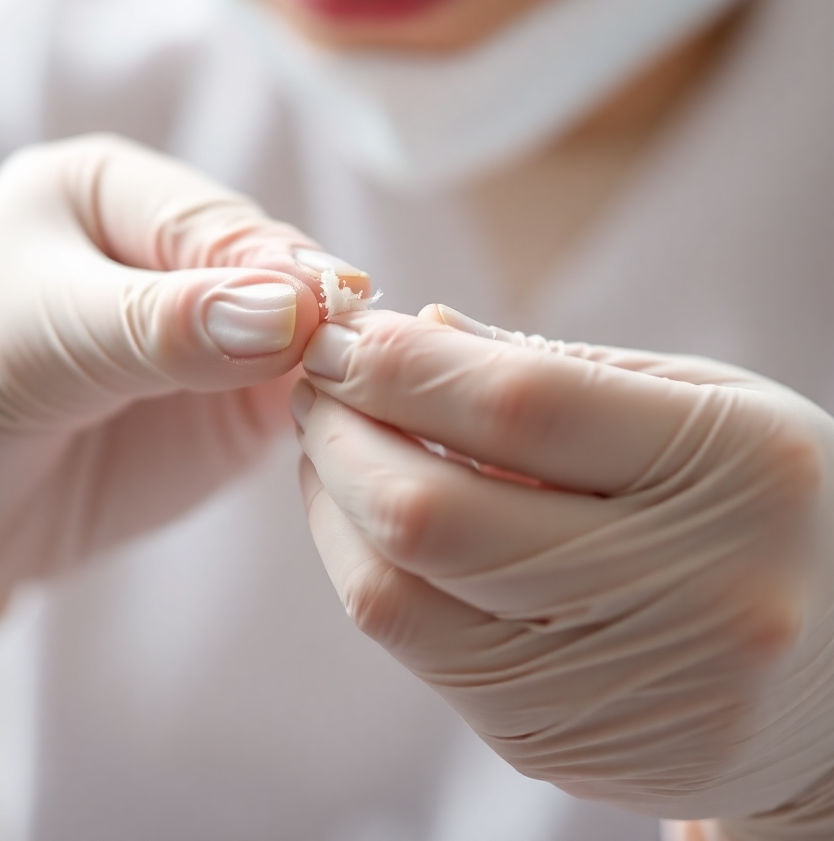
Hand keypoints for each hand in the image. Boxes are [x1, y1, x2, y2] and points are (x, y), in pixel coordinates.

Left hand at [0, 135, 364, 605]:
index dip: (273, 266)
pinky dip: (329, 409)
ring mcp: (213, 332)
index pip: (217, 223)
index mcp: (115, 191)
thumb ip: (157, 325)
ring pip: (303, 335)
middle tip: (364, 351)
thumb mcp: (32, 335)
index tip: (324, 308)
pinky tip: (354, 420)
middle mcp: (174, 254)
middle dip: (317, 314)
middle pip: (276, 273)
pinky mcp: (235, 404)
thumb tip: (289, 314)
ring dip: (338, 363)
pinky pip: (300, 398)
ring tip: (378, 390)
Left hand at [293, 306, 833, 838]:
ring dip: (332, 505)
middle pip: (432, 515)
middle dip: (340, 436)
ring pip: (399, 598)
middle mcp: (689, 591)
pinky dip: (368, 569)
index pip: (516, 406)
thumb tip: (414, 331)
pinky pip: (418, 652)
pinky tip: (370, 518)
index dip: (400, 365)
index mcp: (735, 469)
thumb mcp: (698, 405)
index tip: (341, 336)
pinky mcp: (557, 746)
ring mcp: (616, 688)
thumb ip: (553, 370)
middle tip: (316, 384)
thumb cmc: (762, 508)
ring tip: (329, 444)